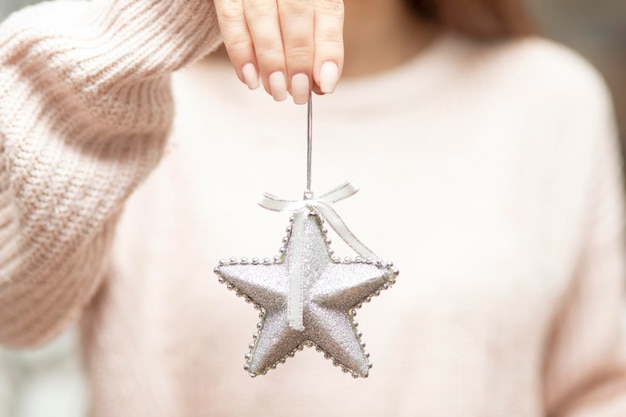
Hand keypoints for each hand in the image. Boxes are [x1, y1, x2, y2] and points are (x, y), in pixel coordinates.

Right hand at [213, 0, 343, 103]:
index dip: (327, 49)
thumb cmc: (283, 10)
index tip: (326, 84)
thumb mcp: (307, 18)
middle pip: (295, 12)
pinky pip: (231, 18)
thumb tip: (319, 85)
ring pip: (262, 16)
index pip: (328, 10)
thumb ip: (315, 44)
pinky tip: (250, 78)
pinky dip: (240, 53)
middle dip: (298, 59)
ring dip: (270, 61)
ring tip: (276, 90)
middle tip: (299, 92)